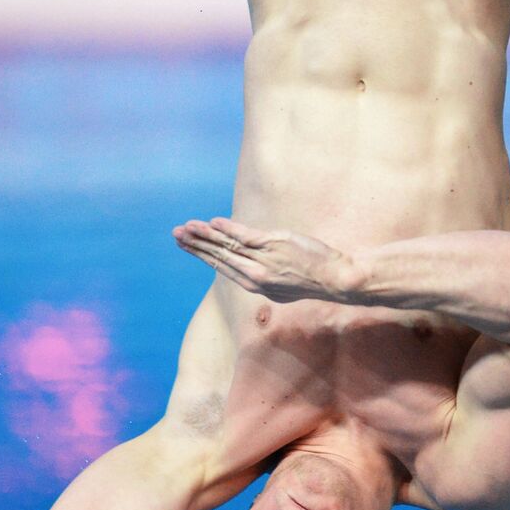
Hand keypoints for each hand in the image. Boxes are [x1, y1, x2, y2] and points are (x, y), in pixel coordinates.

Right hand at [172, 217, 360, 303]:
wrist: (333, 278)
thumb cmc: (310, 280)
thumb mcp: (283, 286)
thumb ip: (264, 277)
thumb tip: (250, 271)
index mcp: (254, 285)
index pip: (222, 267)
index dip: (202, 255)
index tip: (187, 245)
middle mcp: (254, 274)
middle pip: (218, 257)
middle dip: (195, 245)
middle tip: (176, 234)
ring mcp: (262, 260)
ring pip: (226, 247)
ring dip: (204, 236)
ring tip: (186, 228)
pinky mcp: (272, 244)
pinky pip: (244, 236)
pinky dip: (227, 229)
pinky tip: (213, 223)